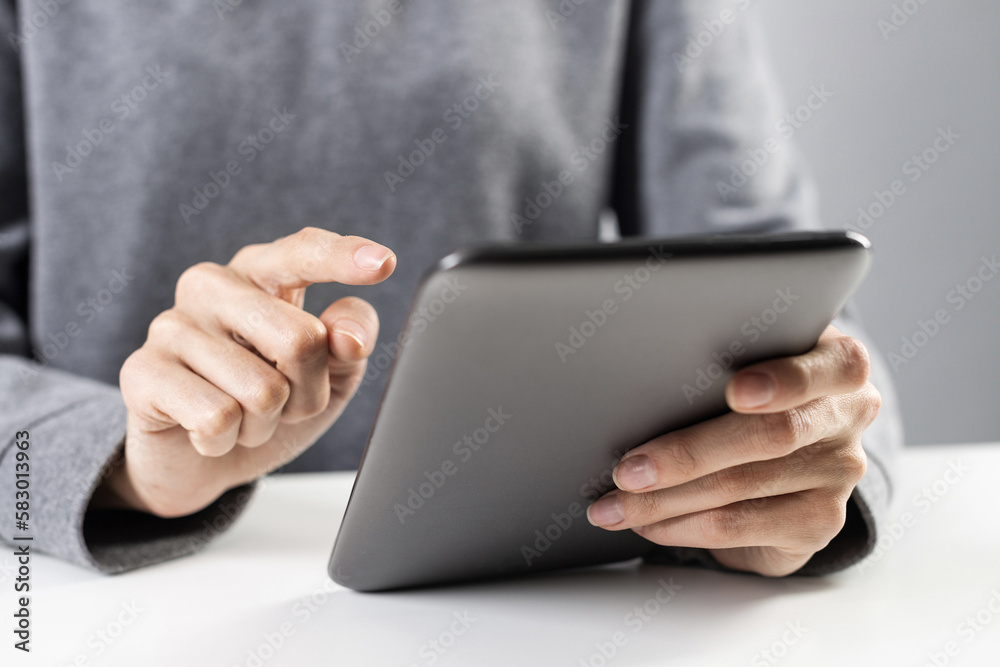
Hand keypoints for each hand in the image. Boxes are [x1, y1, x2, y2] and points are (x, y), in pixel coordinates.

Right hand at [96, 228, 395, 516]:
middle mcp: (211, 286)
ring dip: (265, 424)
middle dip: (308, 393)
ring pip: (262, 391)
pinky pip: (218, 418)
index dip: (343, 258)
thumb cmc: (269, 404)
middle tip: (283, 404)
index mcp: (261, 275)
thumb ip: (351, 341)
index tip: (384, 263)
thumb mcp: (329, 375)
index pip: (303, 253)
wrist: (198, 462)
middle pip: (301, 340)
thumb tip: (345, 336)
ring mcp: (171, 325)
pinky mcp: (141, 372)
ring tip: (240, 418)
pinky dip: (226, 440)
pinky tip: (207, 432)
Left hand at [586, 325, 880, 575]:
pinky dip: (680, 526)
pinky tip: (647, 523)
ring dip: (664, 501)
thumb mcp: (756, 363)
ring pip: (739, 488)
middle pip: (769, 436)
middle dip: (686, 454)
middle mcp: (846, 418)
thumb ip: (725, 365)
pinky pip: (737, 526)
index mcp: (838, 365)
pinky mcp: (818, 523)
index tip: (736, 391)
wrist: (794, 457)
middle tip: (628, 470)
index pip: (832, 366)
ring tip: (615, 505)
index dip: (784, 379)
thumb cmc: (757, 394)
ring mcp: (838, 474)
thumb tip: (637, 387)